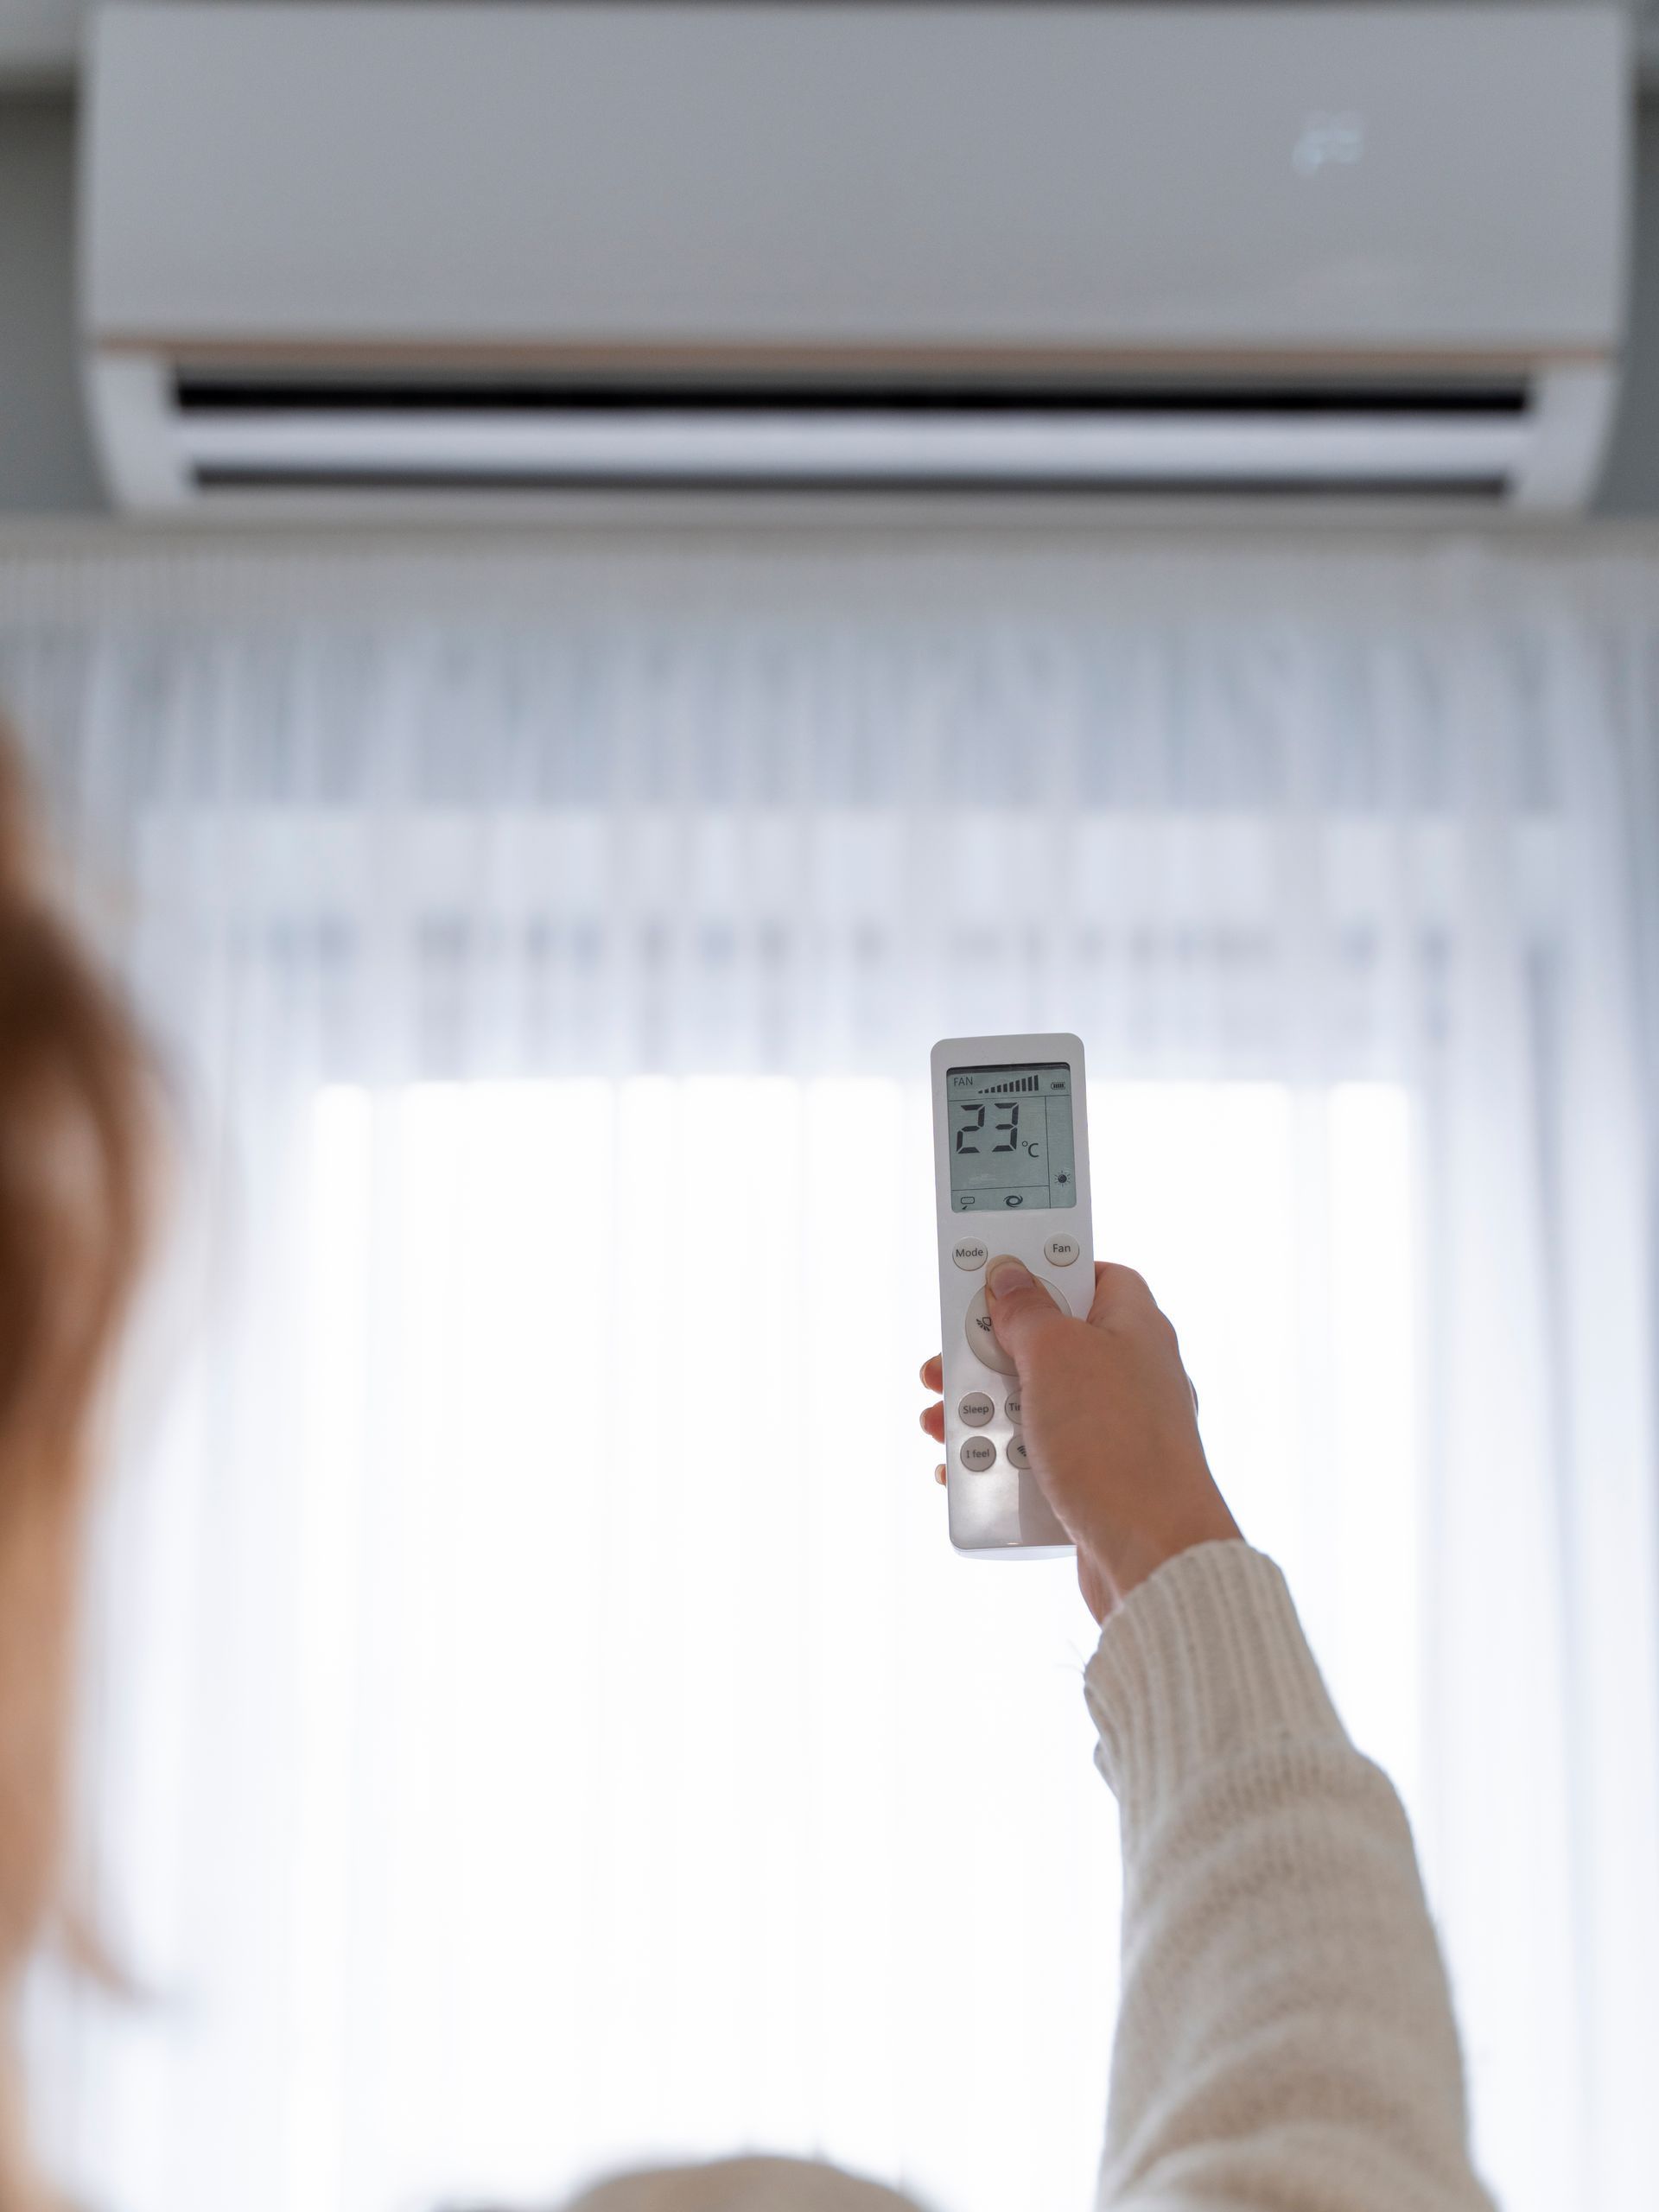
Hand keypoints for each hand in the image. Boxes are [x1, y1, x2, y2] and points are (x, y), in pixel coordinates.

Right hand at [919, 1260, 1239, 1623]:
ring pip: (1034, 1405)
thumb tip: (1011, 1276)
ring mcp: (1113, 1432)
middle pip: (1046, 1343)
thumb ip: (1027, 1310)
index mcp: (1134, 1327)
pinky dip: (1001, 1461)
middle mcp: (1129, 1375)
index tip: (992, 1277)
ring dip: (983, 1412)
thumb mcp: (1056, 1354)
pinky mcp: (1096, 1482)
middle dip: (988, 1356)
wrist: (1151, 1554)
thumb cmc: (1117, 1446)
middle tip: (944, 1363)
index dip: (1041, 1270)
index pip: (1091, 1274)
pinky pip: (1038, 1459)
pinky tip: (966, 1471)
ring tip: (942, 1423)